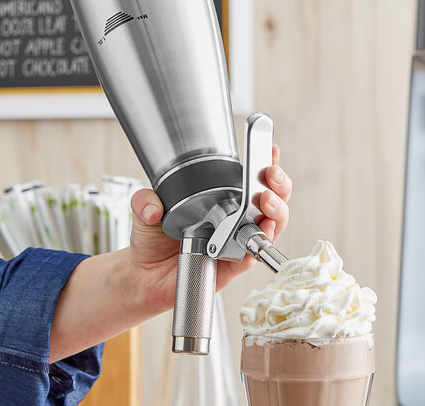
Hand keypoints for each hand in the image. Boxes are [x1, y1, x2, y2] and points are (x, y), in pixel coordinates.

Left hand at [129, 145, 291, 312]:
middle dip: (279, 184)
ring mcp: (237, 241)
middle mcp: (236, 218)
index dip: (267, 162)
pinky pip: (253, 254)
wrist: (144, 276)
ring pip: (272, 224)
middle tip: (271, 175)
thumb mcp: (146, 209)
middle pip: (273, 199)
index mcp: (223, 198)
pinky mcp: (233, 265)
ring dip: (276, 210)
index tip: (272, 149)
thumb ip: (145, 200)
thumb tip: (152, 207)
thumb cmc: (154, 239)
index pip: (252, 177)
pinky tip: (262, 229)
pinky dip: (260, 242)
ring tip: (266, 201)